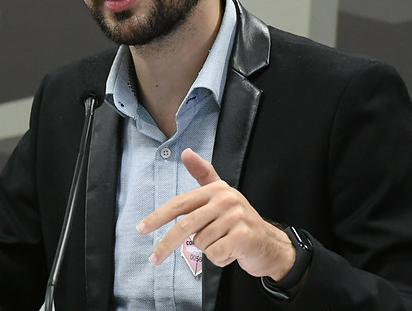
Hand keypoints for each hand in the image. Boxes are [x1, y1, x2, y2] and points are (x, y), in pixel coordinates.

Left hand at [136, 148, 294, 280]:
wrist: (270, 244)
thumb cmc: (239, 221)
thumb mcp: (221, 195)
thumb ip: (203, 174)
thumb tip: (187, 152)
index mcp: (216, 189)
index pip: (180, 203)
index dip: (158, 216)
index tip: (141, 228)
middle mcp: (226, 199)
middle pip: (186, 225)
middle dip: (166, 244)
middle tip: (153, 259)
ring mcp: (236, 217)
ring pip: (201, 243)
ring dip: (208, 250)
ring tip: (224, 243)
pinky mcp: (243, 237)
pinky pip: (214, 254)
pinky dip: (219, 259)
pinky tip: (232, 252)